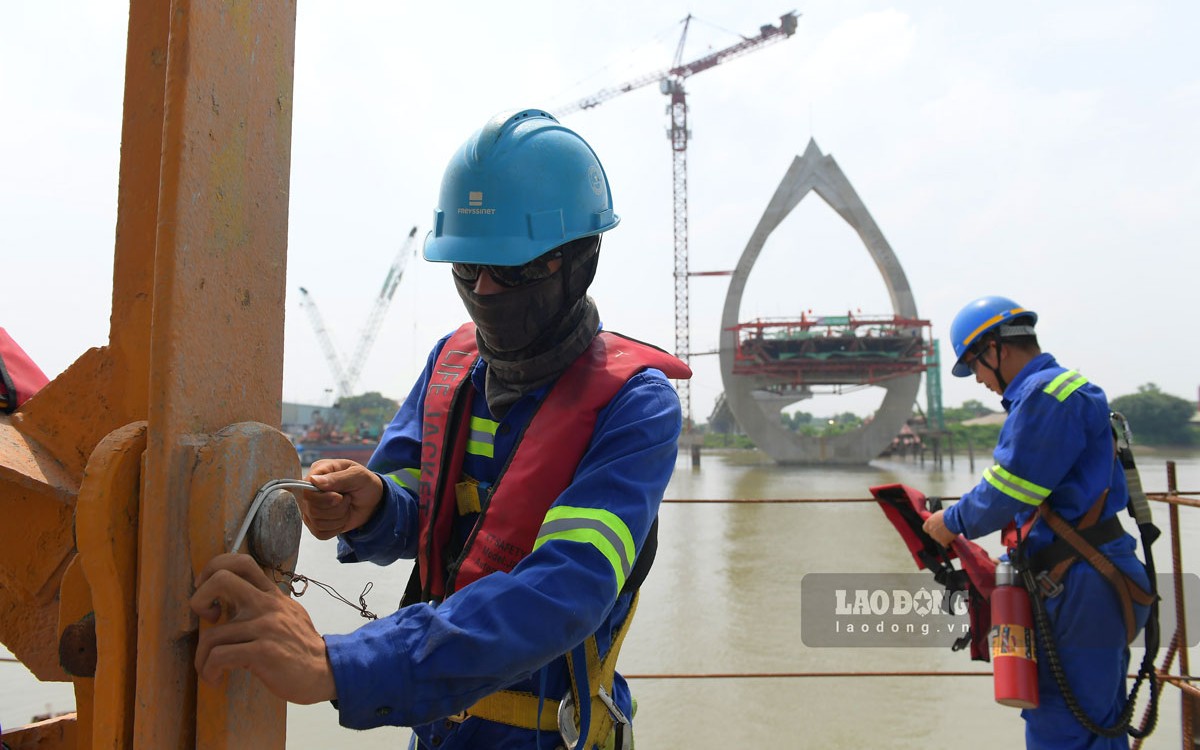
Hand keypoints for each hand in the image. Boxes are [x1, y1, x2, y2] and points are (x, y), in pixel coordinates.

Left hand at [190, 553, 335, 703]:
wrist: (324, 671)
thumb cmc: (300, 647)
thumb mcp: (286, 615)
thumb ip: (262, 605)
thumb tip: (230, 604)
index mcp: (272, 595)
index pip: (241, 562)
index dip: (214, 569)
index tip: (208, 595)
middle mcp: (268, 605)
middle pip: (221, 579)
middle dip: (198, 599)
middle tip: (204, 620)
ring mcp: (265, 627)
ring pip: (212, 634)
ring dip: (201, 657)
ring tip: (208, 668)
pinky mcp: (263, 651)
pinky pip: (219, 656)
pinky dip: (208, 670)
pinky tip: (215, 678)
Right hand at [300, 459, 384, 538]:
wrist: (372, 500)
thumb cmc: (364, 483)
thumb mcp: (357, 475)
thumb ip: (337, 478)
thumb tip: (314, 480)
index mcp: (317, 472)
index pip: (306, 491)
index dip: (323, 498)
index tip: (340, 496)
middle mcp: (310, 491)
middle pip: (312, 509)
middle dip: (337, 508)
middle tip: (347, 499)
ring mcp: (310, 508)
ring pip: (317, 522)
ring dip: (339, 518)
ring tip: (346, 506)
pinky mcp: (315, 523)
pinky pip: (320, 533)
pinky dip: (336, 528)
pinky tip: (343, 518)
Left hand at [923, 509, 957, 546]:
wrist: (954, 519)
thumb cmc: (948, 514)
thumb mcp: (938, 515)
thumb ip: (935, 520)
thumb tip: (937, 522)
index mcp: (928, 523)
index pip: (925, 529)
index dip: (930, 529)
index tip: (934, 528)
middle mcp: (931, 530)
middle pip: (932, 534)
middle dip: (937, 533)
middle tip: (943, 531)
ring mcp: (936, 537)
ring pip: (938, 539)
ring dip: (942, 538)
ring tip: (949, 534)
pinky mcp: (943, 541)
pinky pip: (944, 544)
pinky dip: (947, 543)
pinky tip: (950, 541)